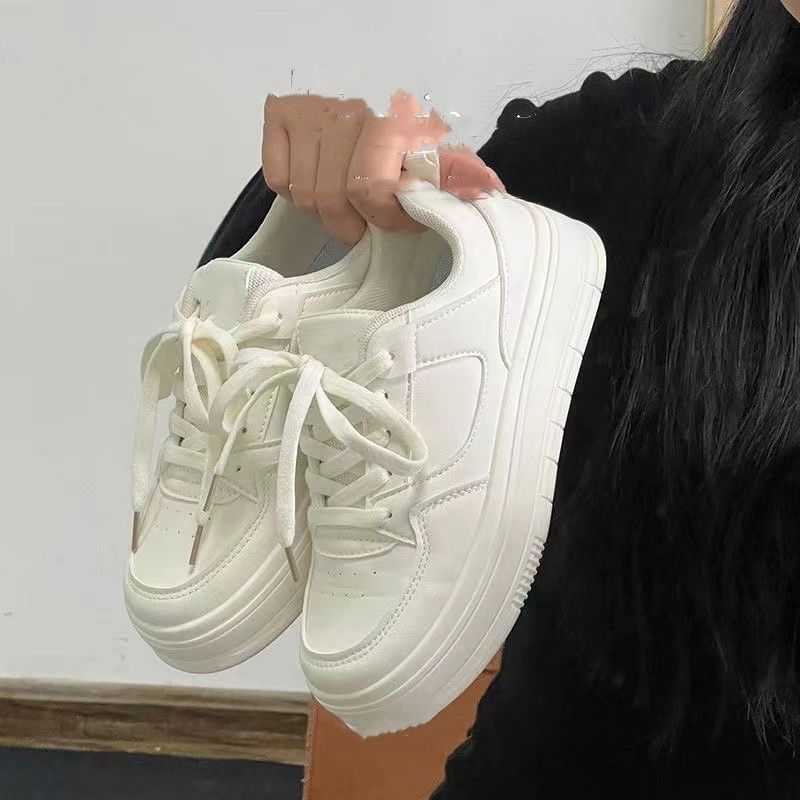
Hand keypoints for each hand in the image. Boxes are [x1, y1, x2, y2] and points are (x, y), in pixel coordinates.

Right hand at [262, 89, 504, 244]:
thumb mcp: (436, 158)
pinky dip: (294, 191)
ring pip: (307, 193)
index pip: (373, 186)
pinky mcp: (280, 115)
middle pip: (335, 197)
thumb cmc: (402, 141)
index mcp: (393, 123)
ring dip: (326, 210)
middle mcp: (349, 112)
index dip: (385, 216)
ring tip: (344, 204)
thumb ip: (459, 176)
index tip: (397, 222)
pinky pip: (280, 179)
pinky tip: (316, 178)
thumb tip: (487, 191)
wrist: (361, 98)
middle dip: (354, 221)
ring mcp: (312, 112)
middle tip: (366, 221)